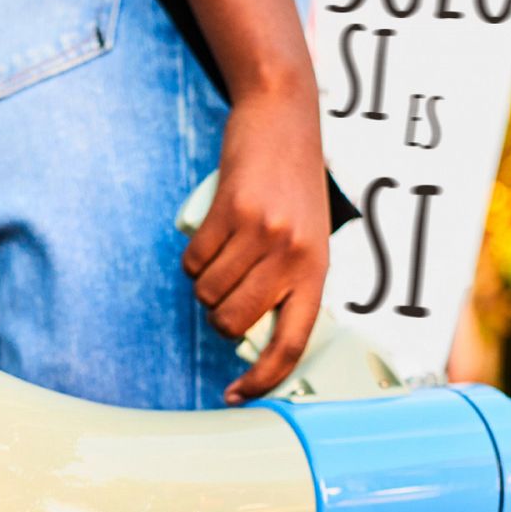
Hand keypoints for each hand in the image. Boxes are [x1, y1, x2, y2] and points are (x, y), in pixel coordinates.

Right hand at [183, 88, 330, 404]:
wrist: (283, 116)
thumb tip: (249, 333)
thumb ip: (287, 282)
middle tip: (226, 286)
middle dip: (218, 315)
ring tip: (223, 251)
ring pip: (209, 291)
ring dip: (204, 281)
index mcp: (316, 270)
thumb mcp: (306, 237)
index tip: (238, 395)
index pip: (291, 343)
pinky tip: (212, 231)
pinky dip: (194, 255)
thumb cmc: (293, 183)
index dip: (264, 378)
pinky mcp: (231, 210)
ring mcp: (262, 233)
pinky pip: (195, 258)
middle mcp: (292, 256)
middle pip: (233, 321)